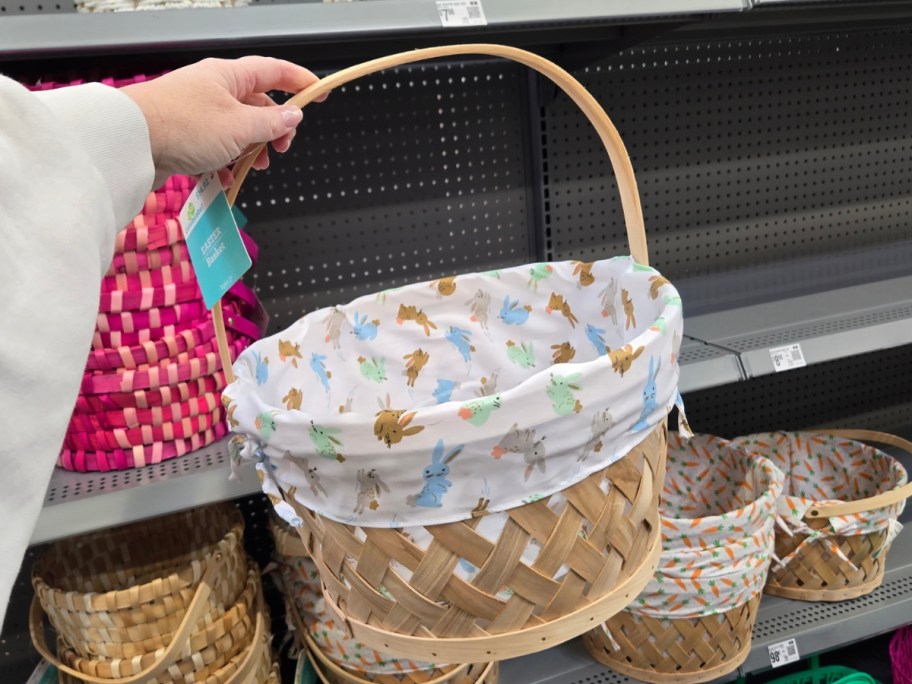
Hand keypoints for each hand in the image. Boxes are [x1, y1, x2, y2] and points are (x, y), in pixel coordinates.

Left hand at [122, 56, 321, 188]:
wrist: (131, 142)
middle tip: (281, 148)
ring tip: (254, 167)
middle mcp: (213, 89)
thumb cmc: (183, 126)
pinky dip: (226, 162)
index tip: (320, 93)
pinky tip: (226, 177)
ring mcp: (198, 112)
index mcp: (229, 76)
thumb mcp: (240, 127)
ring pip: (238, 129)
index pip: (274, 71)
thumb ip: (271, 123)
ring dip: (251, 150)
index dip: (300, 81)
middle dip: (274, 128)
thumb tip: (293, 116)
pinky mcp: (184, 135)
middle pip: (257, 104)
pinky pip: (216, 147)